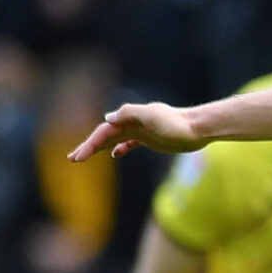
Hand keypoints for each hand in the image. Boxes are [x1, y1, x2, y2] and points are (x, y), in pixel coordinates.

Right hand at [69, 102, 202, 160]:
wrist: (198, 129)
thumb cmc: (176, 123)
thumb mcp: (152, 115)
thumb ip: (129, 114)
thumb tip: (107, 118)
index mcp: (129, 118)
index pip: (103, 132)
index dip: (89, 144)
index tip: (78, 157)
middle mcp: (131, 123)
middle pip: (105, 136)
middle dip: (88, 147)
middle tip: (73, 158)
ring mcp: (140, 131)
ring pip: (114, 139)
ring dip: (100, 147)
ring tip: (85, 156)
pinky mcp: (150, 139)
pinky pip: (130, 143)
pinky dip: (121, 148)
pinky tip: (116, 154)